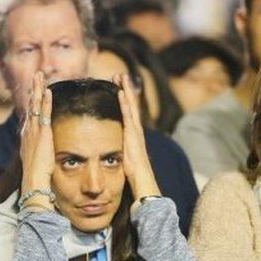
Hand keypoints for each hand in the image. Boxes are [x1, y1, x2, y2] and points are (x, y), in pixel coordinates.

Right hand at [19, 72, 54, 203]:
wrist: (34, 180)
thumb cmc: (37, 175)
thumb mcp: (37, 161)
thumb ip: (40, 153)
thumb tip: (43, 153)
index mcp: (27, 137)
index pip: (30, 115)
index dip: (32, 102)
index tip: (35, 91)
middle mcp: (28, 131)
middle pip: (30, 105)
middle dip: (33, 90)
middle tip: (36, 76)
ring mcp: (34, 131)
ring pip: (34, 105)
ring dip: (37, 89)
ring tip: (40, 76)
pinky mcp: (42, 133)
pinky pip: (43, 113)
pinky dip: (45, 101)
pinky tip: (48, 91)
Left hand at [114, 74, 159, 197]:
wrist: (144, 186)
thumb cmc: (135, 179)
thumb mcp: (125, 164)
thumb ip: (122, 156)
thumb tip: (117, 157)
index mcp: (133, 138)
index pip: (129, 115)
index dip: (124, 101)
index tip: (118, 87)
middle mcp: (136, 132)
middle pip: (132, 106)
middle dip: (126, 90)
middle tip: (119, 74)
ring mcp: (136, 132)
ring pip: (131, 106)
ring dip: (125, 90)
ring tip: (120, 76)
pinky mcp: (134, 135)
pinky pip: (128, 115)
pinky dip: (125, 102)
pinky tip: (120, 91)